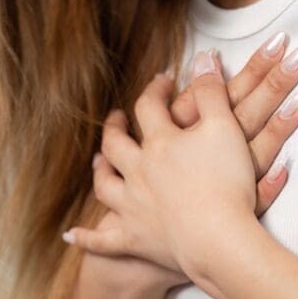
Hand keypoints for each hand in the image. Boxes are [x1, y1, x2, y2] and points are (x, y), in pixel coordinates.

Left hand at [64, 44, 297, 274]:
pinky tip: (71, 234)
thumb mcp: (225, 127)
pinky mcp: (136, 240)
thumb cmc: (226, 183)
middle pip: (116, 144)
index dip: (155, 90)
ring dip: (100, 171)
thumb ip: (212, 91)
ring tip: (99, 162)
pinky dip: (87, 237)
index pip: (150, 107)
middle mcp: (139, 172)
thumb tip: (203, 58)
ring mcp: (133, 207)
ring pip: (105, 185)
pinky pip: (104, 241)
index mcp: (160, 143)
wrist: (219, 239)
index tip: (163, 82)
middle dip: (116, 127)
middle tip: (118, 118)